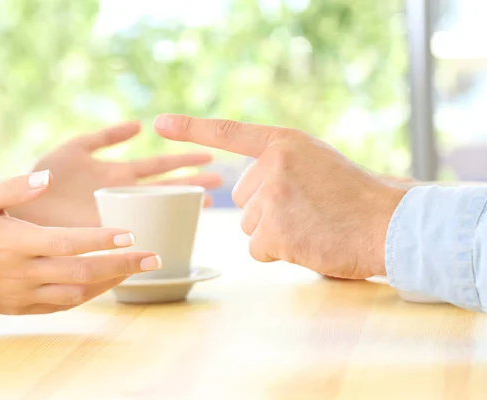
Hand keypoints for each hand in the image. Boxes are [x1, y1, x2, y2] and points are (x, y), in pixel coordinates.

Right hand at [0, 171, 159, 314]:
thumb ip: (16, 186)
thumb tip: (47, 176)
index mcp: (18, 242)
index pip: (69, 243)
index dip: (102, 239)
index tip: (132, 234)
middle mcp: (24, 272)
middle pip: (83, 273)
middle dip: (123, 266)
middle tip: (154, 259)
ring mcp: (23, 295)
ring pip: (77, 294)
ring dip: (110, 283)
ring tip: (136, 271)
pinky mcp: (20, 308)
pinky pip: (61, 306)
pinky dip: (86, 296)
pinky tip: (103, 285)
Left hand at [9, 122, 221, 226]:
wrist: (19, 204)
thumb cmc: (43, 176)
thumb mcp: (74, 148)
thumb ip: (104, 137)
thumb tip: (139, 125)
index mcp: (116, 174)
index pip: (157, 167)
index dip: (183, 161)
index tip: (209, 157)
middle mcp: (122, 195)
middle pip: (165, 187)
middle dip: (192, 182)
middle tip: (222, 181)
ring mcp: (116, 213)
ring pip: (156, 207)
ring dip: (181, 202)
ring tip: (209, 202)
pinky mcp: (104, 230)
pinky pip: (135, 229)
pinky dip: (154, 227)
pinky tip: (172, 228)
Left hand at [154, 115, 406, 278]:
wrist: (389, 224)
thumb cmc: (353, 196)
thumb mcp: (314, 162)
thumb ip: (278, 165)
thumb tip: (240, 190)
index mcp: (282, 142)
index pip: (228, 132)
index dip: (191, 127)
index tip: (160, 122)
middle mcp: (273, 164)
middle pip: (242, 198)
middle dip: (266, 210)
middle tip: (306, 210)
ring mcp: (273, 197)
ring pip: (250, 225)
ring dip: (275, 231)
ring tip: (311, 224)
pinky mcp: (275, 231)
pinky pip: (258, 248)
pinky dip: (279, 252)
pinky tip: (308, 242)